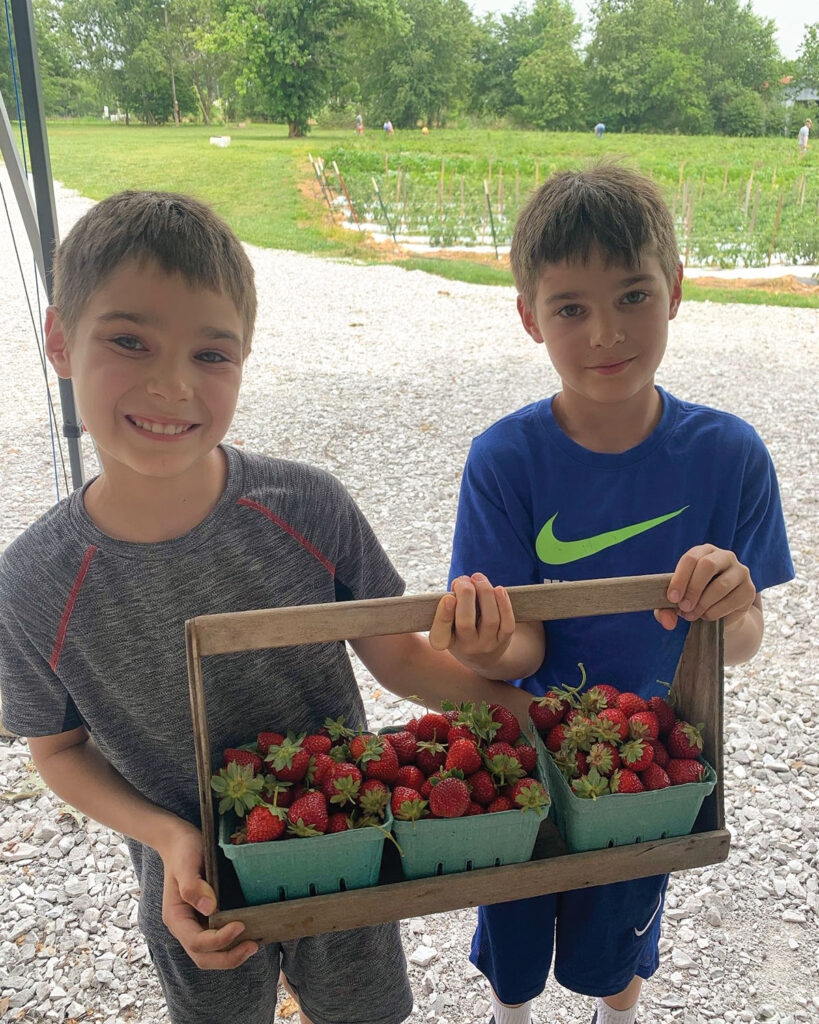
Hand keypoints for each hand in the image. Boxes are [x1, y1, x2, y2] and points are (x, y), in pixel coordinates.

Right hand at [157, 817, 258, 968]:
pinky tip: (250, 934)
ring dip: (232, 955)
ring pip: (211, 954)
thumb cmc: (183, 851)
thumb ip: (193, 886)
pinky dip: (233, 944)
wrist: (180, 841)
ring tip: (254, 944)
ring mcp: (196, 924)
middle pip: (203, 957)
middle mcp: (185, 926)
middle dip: (228, 958)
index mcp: (176, 918)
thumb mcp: (186, 863)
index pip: (196, 942)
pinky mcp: (207, 919)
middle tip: (253, 946)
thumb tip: (209, 908)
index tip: (240, 925)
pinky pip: (218, 941)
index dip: (219, 940)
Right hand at [428, 572, 514, 675]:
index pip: (440, 632)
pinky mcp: (503, 640)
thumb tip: (461, 581)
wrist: (482, 654)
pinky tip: (498, 589)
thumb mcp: (449, 619)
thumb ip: (452, 599)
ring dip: (485, 593)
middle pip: (466, 623)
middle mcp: (466, 647)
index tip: (448, 598)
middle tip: (464, 580)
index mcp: (444, 642)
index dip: (444, 615)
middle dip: (466, 596)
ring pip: (490, 620)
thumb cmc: (459, 627)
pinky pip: (507, 622)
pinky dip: (504, 604)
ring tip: (478, 578)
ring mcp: (486, 645)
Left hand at [655, 544, 755, 631]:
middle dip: (693, 589)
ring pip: (720, 585)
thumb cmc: (695, 598)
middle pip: (707, 566)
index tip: (672, 598)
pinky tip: (706, 616)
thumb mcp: (678, 600)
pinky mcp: (749, 589)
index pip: (690, 558)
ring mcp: (740, 571)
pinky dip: (715, 612)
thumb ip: (666, 609)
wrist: (721, 611)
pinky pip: (731, 601)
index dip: (680, 578)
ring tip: (692, 615)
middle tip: (683, 607)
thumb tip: (667, 622)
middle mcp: (724, 556)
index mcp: (704, 552)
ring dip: (703, 603)